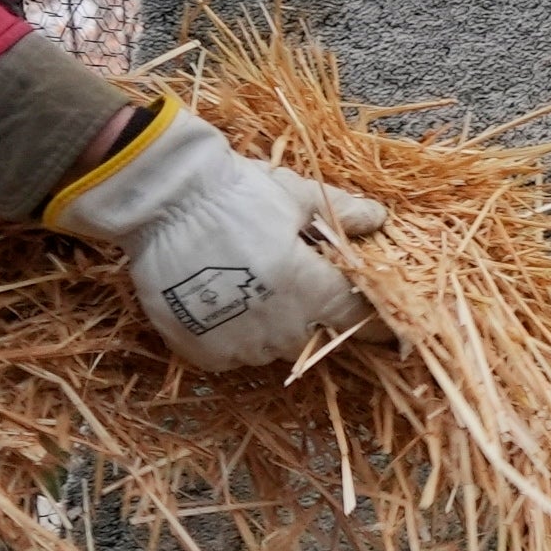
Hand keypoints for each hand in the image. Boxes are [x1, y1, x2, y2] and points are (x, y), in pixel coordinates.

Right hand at [43, 95, 383, 371]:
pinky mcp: (200, 351)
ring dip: (274, 328)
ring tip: (254, 288)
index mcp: (311, 290)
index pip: (358, 321)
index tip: (388, 329)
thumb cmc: (235, 194)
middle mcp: (279, 327)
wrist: (162, 201)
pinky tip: (224, 303)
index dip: (374, 324)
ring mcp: (237, 344)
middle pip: (314, 337)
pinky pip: (231, 356)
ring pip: (272, 349)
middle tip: (299, 287)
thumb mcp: (295, 196)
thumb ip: (341, 214)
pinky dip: (233, 337)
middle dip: (316, 318)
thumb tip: (378, 218)